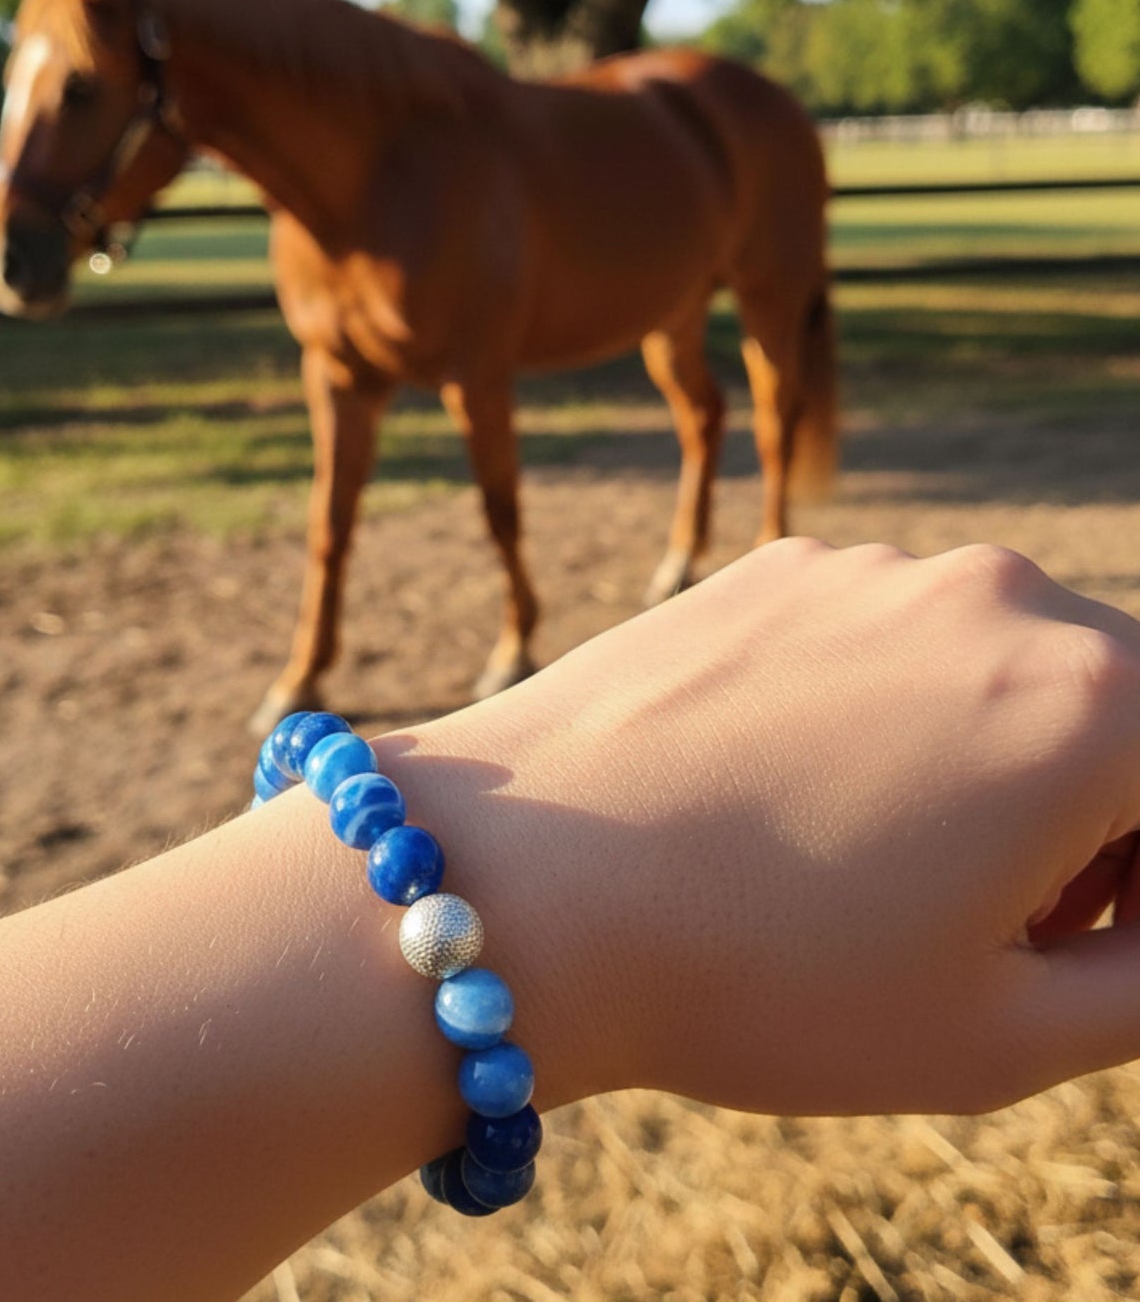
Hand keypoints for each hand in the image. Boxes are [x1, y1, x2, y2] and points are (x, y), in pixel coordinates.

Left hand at [381, 540, 1139, 1116]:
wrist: (521, 885)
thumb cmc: (761, 978)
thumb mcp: (1007, 1034)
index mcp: (1091, 703)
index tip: (1089, 944)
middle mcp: (995, 597)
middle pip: (1115, 710)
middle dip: (1101, 821)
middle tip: (1009, 929)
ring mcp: (872, 568)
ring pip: (997, 666)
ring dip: (992, 758)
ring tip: (888, 866)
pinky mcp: (773, 567)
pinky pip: (886, 639)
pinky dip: (890, 709)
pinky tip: (794, 793)